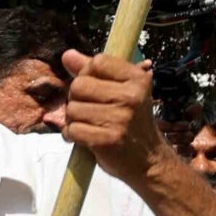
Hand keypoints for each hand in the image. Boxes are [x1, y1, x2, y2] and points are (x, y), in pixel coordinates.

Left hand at [62, 51, 159, 181]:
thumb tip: (67, 55)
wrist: (148, 160)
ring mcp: (120, 118)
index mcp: (137, 79)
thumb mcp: (120, 92)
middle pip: (79, 85)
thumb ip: (93, 72)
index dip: (87, 74)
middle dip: (76, 99)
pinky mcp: (107, 140)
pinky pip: (72, 130)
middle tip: (89, 111)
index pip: (97, 62)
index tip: (94, 89)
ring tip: (89, 126)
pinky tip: (84, 138)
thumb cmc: (131, 123)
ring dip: (73, 120)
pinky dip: (72, 135)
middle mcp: (130, 96)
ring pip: (72, 109)